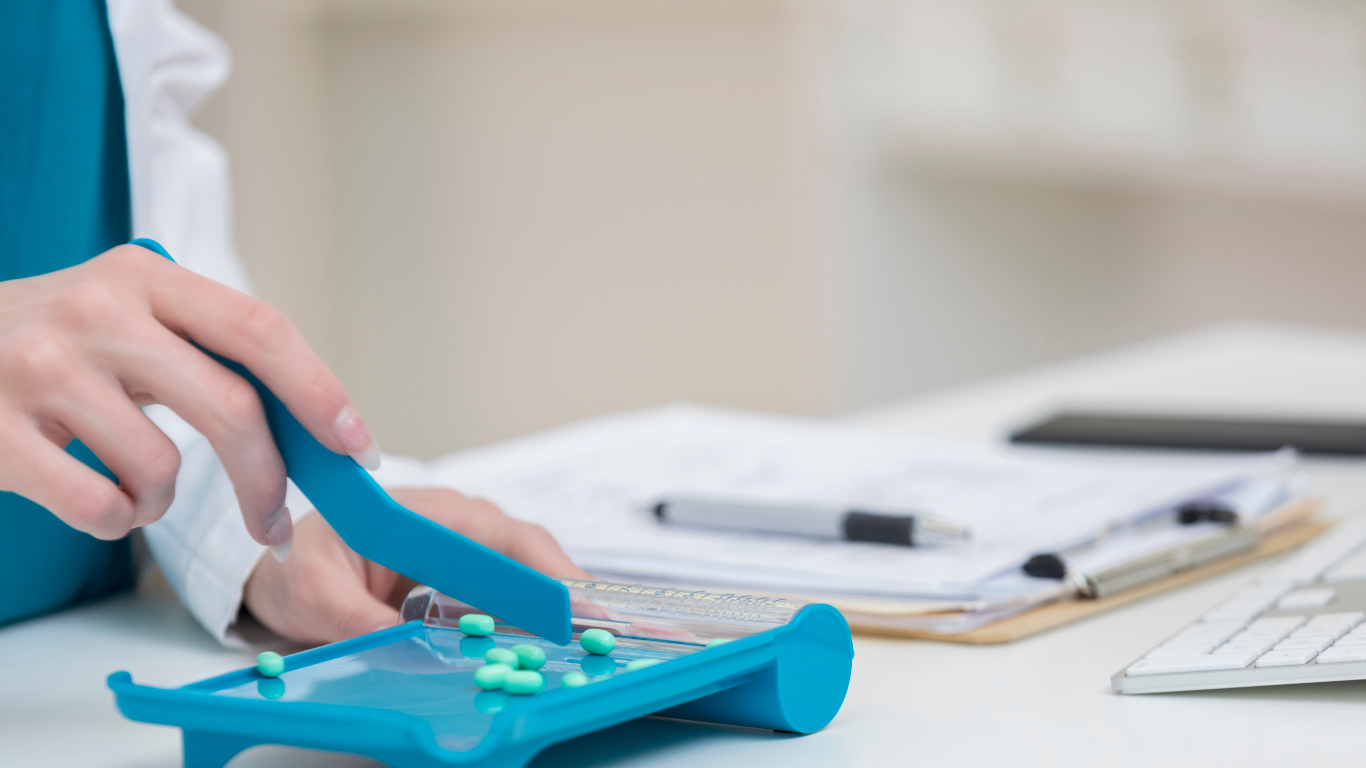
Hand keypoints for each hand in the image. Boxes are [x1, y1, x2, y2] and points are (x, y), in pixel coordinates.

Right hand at [0, 244, 378, 551]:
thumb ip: (205, 350)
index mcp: (145, 277)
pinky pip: (100, 505)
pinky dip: (115, 519)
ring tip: (132, 485)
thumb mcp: (125, 316)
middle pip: (231, 406)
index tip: (354, 443)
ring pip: (161, 466)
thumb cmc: (50, 343)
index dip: (319, 390)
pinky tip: (95, 500)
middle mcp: (97, 312)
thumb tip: (311, 420)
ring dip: (163, 501)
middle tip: (277, 521)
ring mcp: (41, 368)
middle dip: (268, 478)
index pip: (260, 329)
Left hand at [242, 487, 591, 643]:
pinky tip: (544, 641)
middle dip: (564, 588)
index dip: (542, 568)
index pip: (500, 535)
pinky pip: (506, 593)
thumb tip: (401, 644)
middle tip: (595, 630)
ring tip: (582, 638)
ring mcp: (463, 548)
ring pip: (524, 571)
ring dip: (551, 604)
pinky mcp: (462, 576)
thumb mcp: (316, 594)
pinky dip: (529, 616)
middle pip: (527, 551)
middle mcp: (455, 523)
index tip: (570, 602)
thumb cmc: (302, 566)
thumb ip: (356, 618)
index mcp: (426, 513)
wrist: (287, 571)